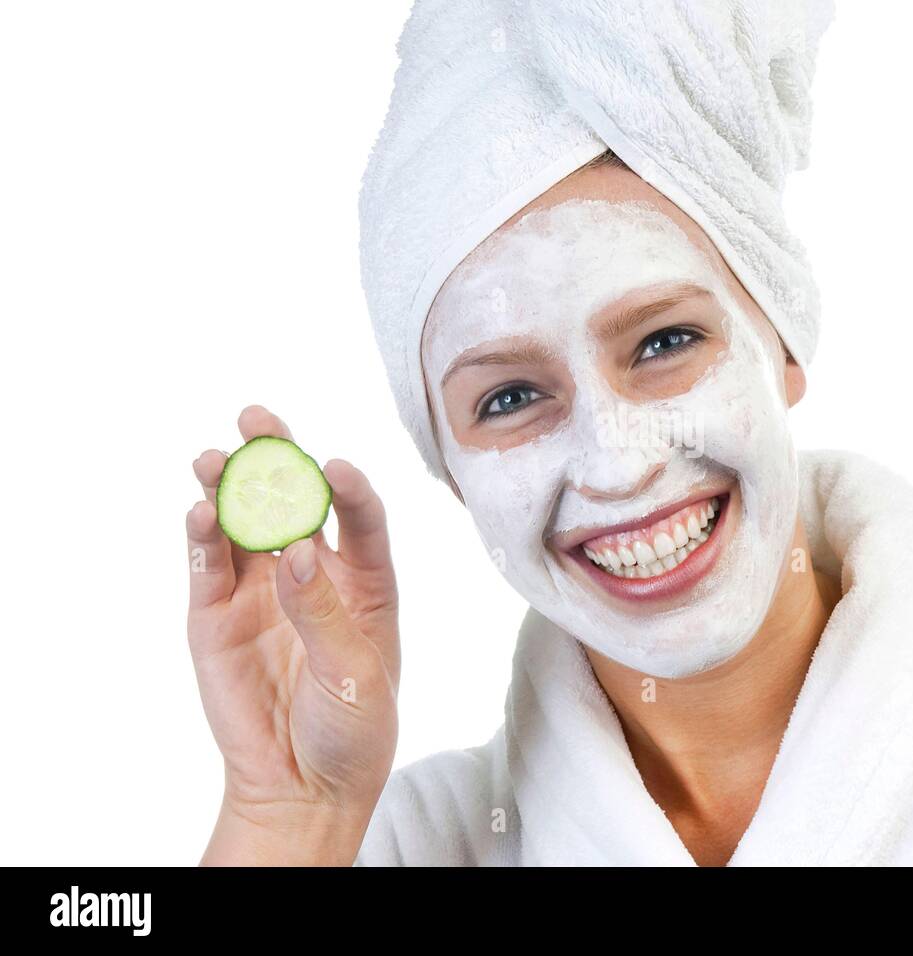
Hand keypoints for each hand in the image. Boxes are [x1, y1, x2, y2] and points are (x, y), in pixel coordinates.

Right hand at [186, 406, 398, 864]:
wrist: (303, 784)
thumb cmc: (352, 729)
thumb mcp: (354, 675)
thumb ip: (324, 612)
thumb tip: (297, 549)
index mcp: (366, 583)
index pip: (361, 520)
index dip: (350, 490)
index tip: (336, 467)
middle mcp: (314, 572)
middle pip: (296, 501)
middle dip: (278, 456)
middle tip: (258, 417)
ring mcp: (262, 589)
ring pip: (243, 523)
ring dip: (228, 486)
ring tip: (214, 456)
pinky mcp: (217, 613)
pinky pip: (208, 564)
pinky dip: (201, 535)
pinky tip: (199, 510)